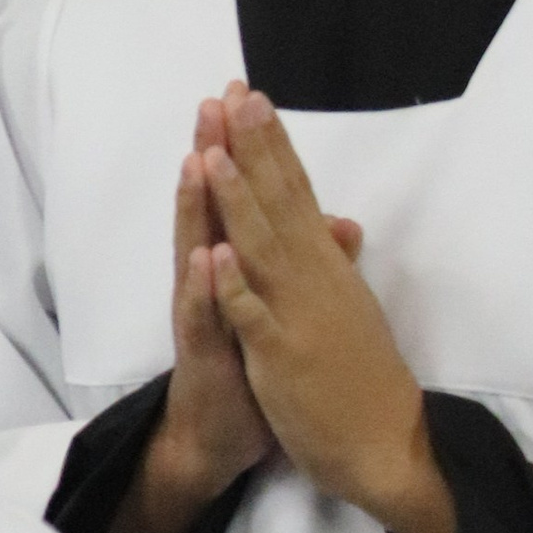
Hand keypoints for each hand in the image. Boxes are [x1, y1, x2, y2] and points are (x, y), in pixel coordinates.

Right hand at [166, 112, 277, 496]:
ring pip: (196, 252)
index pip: (245, 198)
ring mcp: (204, 315)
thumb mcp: (282, 311)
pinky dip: (203, 287)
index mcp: (241, 268)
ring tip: (197, 157)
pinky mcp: (202, 353)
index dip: (249, 150)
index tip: (251, 96)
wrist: (221, 436)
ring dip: (195, 206)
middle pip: (213, 207)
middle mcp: (214, 281)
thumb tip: (336, 221)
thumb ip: (305, 262)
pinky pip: (201, 317)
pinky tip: (205, 256)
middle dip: (214, 154)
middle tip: (213, 100)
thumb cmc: (250, 370)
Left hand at [200, 89, 454, 532]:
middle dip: (255, 149)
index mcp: (326, 268)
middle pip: (281, 203)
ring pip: (264, 249)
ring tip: (215, 152)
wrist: (386, 446)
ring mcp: (298, 316)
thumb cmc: (365, 380)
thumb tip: (342, 223)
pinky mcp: (283, 357)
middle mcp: (315, 281)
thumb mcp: (353, 311)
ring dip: (239, 200)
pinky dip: (236, 286)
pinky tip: (217, 254)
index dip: (272, 144)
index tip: (252, 97)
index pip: (298, 192)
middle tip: (236, 93)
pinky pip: (255, 317)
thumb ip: (339, 264)